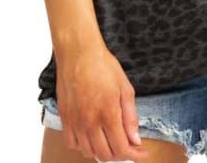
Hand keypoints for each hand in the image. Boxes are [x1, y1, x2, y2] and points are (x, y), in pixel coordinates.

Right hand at [55, 43, 148, 160]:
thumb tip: (136, 140)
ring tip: (111, 139)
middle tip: (128, 144)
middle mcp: (89, 121)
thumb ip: (131, 117)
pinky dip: (84, 145)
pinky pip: (72, 143)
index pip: (121, 148)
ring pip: (88, 152)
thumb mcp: (125, 88)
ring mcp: (75, 121)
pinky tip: (92, 135)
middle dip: (120, 154)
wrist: (79, 53)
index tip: (142, 153)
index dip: (134, 155)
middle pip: (105, 154)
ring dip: (102, 150)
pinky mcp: (64, 117)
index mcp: (108, 113)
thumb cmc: (104, 65)